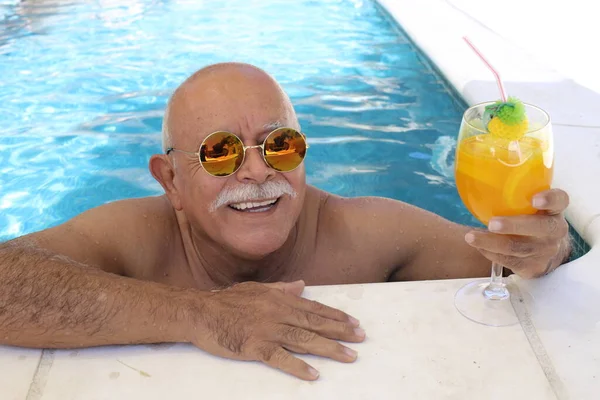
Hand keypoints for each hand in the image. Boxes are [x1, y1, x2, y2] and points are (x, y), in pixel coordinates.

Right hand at [186, 280, 364, 380]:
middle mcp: (277, 313)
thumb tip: (302, 286)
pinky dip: (297, 367)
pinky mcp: (255, 346)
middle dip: (341, 331)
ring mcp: (267, 330)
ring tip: (349, 356)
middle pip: (315, 323)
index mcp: (279, 299)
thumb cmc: (227, 301)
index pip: (314, 309)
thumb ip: (281, 288)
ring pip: (304, 340)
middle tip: (361, 338)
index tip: (353, 322)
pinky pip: (280, 358)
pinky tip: (313, 374)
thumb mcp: (257, 289)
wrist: (201, 312)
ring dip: (329, 349)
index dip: (336, 316)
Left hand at [465, 189, 570, 278]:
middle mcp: (554, 230)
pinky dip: (490, 252)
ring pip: (518, 248)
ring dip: (491, 242)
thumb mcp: (530, 206)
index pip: (559, 200)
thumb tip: (473, 179)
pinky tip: (478, 245)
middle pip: (539, 228)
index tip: (535, 199)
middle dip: (513, 225)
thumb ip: (516, 195)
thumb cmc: (530, 220)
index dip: (550, 199)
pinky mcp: (532, 267)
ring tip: (471, 237)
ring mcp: (545, 251)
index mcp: (554, 210)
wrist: (546, 253)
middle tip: (492, 223)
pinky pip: (509, 261)